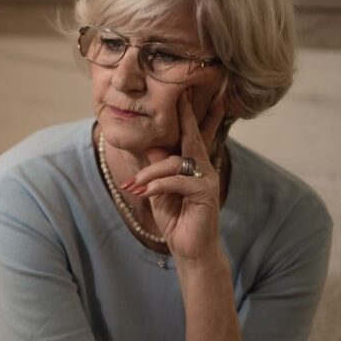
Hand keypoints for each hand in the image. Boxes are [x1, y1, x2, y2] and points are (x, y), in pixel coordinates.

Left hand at [121, 91, 225, 260]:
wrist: (189, 248)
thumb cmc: (175, 218)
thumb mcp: (158, 189)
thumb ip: (156, 168)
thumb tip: (148, 144)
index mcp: (193, 164)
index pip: (191, 135)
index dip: (190, 114)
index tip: (187, 92)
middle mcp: (204, 167)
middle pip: (192, 136)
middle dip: (186, 116)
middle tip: (181, 94)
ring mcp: (207, 179)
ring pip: (174, 162)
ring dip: (149, 173)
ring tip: (132, 186)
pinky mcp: (205, 193)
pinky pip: (176, 180)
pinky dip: (157, 185)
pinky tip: (144, 193)